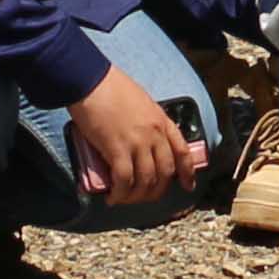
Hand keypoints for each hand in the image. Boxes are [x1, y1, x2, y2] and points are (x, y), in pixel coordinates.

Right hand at [66, 63, 199, 206]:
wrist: (91, 80)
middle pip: (164, 172)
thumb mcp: (141, 102)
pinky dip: (120, 193)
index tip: (187, 186)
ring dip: (136, 196)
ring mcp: (138, 142)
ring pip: (146, 180)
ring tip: (124, 198)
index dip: (187, 172)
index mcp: (162, 120)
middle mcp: (154, 134)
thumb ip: (146, 122)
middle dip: (156, 190)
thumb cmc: (111, 87)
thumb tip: (140, 141)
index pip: (182, 151)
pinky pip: (124, 180)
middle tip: (143, 197)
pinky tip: (112, 197)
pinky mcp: (117, 148)